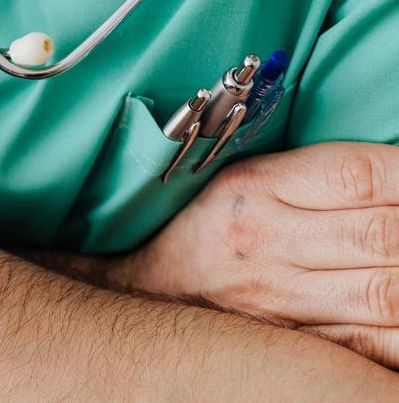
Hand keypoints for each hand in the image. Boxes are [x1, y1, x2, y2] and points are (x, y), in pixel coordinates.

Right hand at [113, 142, 398, 366]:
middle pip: (382, 235)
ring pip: (388, 294)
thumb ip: (320, 176)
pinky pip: (373, 345)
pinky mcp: (296, 344)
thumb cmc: (207, 226)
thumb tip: (398, 175)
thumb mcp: (246, 179)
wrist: (145, 292)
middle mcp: (268, 242)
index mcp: (256, 188)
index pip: (359, 175)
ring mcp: (282, 300)